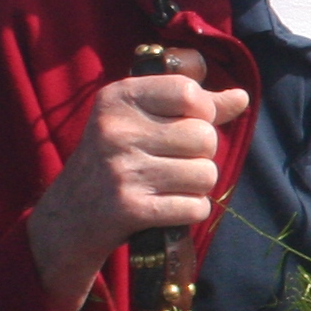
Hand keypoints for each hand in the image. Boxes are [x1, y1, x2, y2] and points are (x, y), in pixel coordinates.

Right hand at [26, 48, 249, 310]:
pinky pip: (196, 207)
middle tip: (172, 163)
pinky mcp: (131, 209)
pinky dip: (190, 211)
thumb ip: (191, 105)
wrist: (69, 217)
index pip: (189, 93)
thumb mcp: (138, 119)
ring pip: (206, 174)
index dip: (201, 113)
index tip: (182, 125)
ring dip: (196, 186)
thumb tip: (241, 97)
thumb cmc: (114, 160)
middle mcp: (117, 130)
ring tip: (168, 185)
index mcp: (118, 98)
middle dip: (200, 154)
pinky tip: (168, 207)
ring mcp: (123, 170)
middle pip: (204, 136)